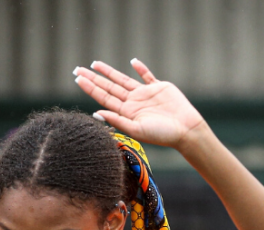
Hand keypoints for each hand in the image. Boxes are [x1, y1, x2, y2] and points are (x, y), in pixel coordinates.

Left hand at [73, 59, 205, 149]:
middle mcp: (132, 103)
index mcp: (126, 113)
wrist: (186, 130)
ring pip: (122, 80)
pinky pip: (147, 76)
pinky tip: (132, 62)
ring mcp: (144, 95)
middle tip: (77, 69)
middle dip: (93, 78)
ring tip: (95, 64)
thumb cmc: (162, 134)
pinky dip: (140, 68)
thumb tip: (96, 112)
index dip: (90, 87)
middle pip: (108, 87)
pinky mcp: (159, 88)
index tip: (77, 79)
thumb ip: (117, 121)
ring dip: (109, 72)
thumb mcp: (136, 129)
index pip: (103, 97)